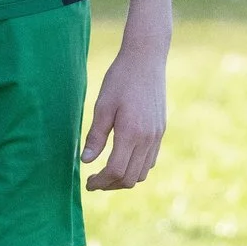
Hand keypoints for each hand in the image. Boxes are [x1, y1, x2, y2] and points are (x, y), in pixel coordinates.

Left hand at [82, 37, 167, 189]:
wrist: (146, 60)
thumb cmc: (120, 80)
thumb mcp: (102, 106)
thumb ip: (95, 136)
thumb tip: (86, 161)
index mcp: (131, 133)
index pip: (115, 171)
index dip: (100, 182)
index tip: (87, 183)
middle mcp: (147, 139)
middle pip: (130, 178)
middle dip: (111, 184)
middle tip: (95, 181)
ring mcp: (157, 136)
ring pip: (142, 173)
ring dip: (124, 178)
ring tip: (107, 173)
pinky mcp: (160, 131)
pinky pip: (151, 160)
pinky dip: (137, 167)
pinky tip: (123, 159)